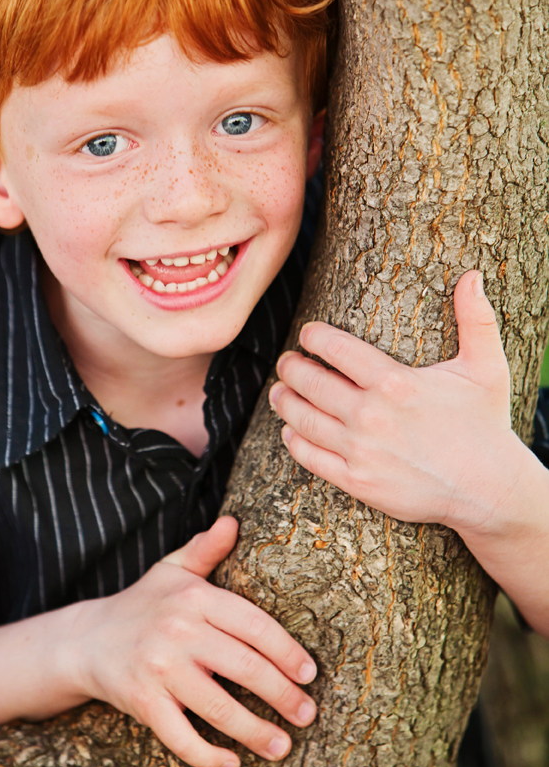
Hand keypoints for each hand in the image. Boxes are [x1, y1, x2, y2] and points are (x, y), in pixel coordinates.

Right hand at [72, 516, 316, 766]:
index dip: (287, 651)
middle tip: (307, 714)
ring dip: (256, 732)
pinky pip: (181, 736)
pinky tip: (232, 762)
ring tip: (282, 745)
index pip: (254, 625)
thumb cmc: (142, 604)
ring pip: (219, 707)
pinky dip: (209, 756)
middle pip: (245, 668)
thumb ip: (206, 549)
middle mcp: (178, 630)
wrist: (86, 640)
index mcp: (194, 597)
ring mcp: (159, 668)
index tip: (309, 673)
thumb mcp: (172, 570)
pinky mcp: (142, 701)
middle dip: (283, 695)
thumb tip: (234, 522)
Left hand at [269, 271, 521, 534]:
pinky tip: (289, 430)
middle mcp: (371, 416)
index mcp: (395, 383)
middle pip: (311, 383)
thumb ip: (476, 320)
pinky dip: (294, 441)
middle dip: (291, 368)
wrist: (489, 491)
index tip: (307, 334)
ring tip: (278, 391)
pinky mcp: (358, 481)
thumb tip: (472, 275)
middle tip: (285, 362)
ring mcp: (361, 451)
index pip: (336, 349)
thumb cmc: (486, 425)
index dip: (314, 337)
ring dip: (284, 402)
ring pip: (304, 420)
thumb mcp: (486, 368)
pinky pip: (311, 458)